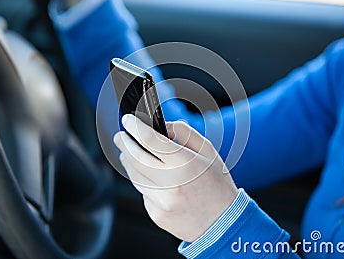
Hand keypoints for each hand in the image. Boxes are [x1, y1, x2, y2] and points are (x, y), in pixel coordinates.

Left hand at [113, 115, 237, 241]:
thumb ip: (184, 133)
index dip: (134, 127)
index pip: (150, 140)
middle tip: (120, 136)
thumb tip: (160, 127)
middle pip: (135, 157)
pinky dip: (143, 182)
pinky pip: (142, 193)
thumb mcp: (208, 151)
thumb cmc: (217, 184)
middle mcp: (170, 183)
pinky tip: (151, 178)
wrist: (224, 224)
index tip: (127, 120)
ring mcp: (161, 201)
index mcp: (185, 163)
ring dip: (129, 162)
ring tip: (130, 153)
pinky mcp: (156, 214)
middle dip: (124, 143)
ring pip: (135, 176)